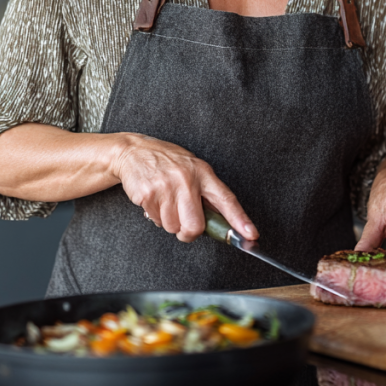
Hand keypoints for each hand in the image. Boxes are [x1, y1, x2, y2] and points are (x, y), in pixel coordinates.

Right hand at [113, 133, 257, 243]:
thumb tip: (221, 221)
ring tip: (165, 201)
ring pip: (173, 227)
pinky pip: (156, 222)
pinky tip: (154, 200)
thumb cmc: (166, 161)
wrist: (134, 150)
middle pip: (195, 226)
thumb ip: (206, 193)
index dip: (240, 220)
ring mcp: (167, 187)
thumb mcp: (192, 169)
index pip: (226, 199)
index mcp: (203, 173)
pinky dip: (155, 216)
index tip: (251, 235)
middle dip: (189, 232)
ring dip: (169, 222)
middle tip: (183, 222)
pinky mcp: (148, 195)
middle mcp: (187, 179)